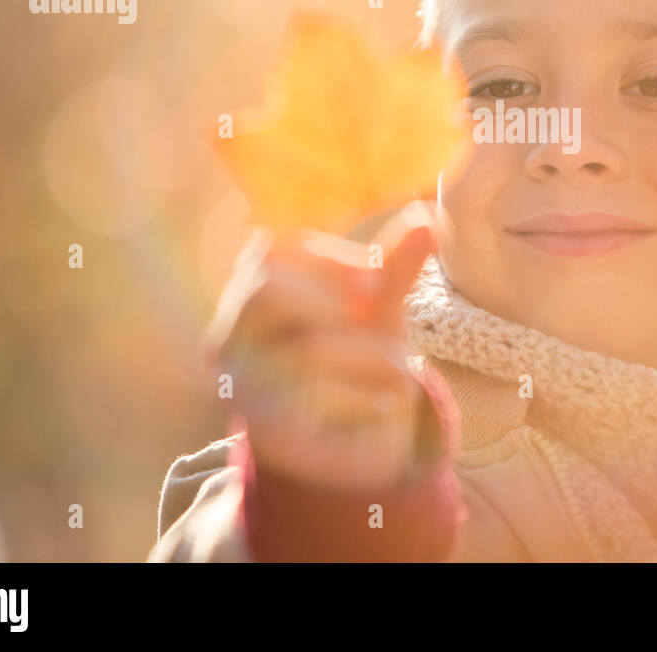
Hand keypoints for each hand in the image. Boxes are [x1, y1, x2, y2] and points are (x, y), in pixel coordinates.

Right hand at [203, 200, 438, 489]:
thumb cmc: (357, 356)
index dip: (329, 257)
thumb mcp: (377, 307)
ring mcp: (242, 387)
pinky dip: (365, 397)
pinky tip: (384, 404)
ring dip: (368, 355)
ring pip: (306, 351)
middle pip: (266, 291)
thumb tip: (428, 217)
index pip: (270, 249)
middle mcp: (229, 337)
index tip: (375, 278)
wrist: (356, 440)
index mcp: (249, 292)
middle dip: (335, 297)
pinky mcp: (269, 431)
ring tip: (397, 368)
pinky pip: (321, 401)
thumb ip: (394, 265)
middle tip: (375, 312)